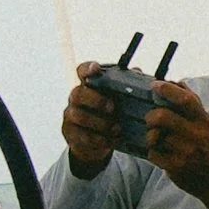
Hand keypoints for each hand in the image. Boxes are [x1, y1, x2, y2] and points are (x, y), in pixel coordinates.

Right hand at [61, 65, 123, 180]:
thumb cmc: (109, 113)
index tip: (96, 69)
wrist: (97, 140)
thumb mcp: (119, 98)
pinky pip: (82, 136)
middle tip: (112, 107)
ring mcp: (71, 116)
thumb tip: (137, 71)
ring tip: (116, 128)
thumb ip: (126, 85)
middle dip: (95, 100)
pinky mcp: (71, 133)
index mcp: (88, 85)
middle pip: (77, 94)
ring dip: (99, 123)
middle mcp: (76, 98)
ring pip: (78, 116)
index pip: (82, 71)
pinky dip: (99, 139)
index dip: (87, 68)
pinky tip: (112, 140)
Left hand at [139, 78, 208, 208]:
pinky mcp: (175, 167)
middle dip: (151, 116)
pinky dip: (153, 152)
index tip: (155, 85)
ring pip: (154, 136)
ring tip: (157, 138)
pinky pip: (152, 153)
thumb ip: (193, 105)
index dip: (167, 89)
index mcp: (204, 122)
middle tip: (151, 119)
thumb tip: (177, 83)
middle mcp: (196, 135)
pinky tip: (161, 153)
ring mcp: (184, 152)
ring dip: (151, 136)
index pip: (186, 100)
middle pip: (162, 117)